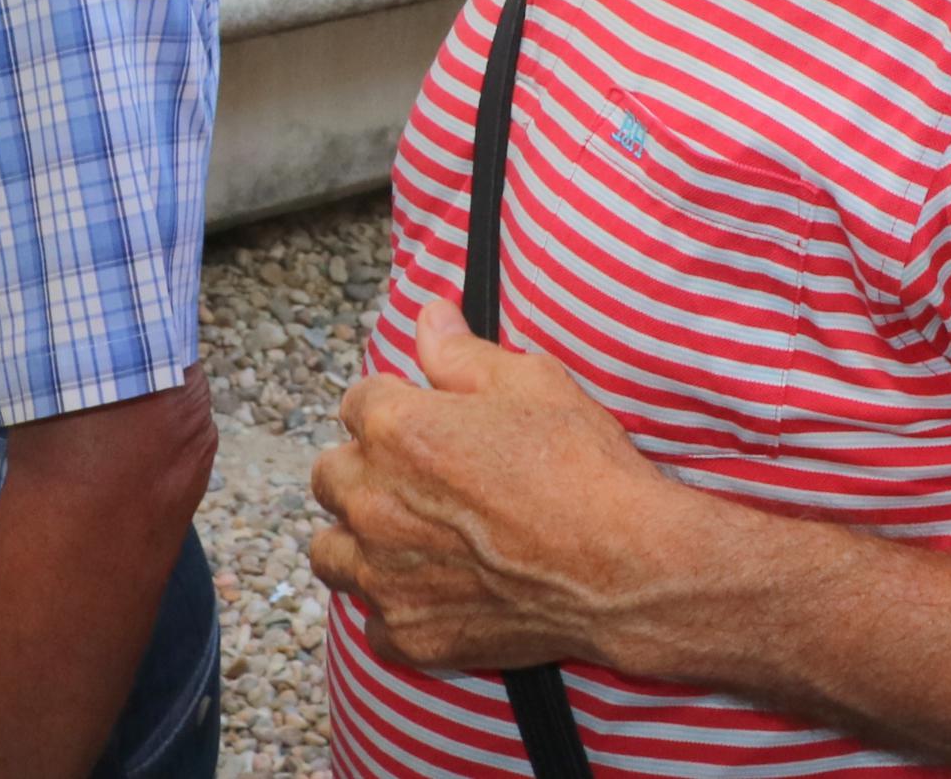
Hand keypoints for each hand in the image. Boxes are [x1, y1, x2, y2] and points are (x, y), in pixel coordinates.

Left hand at [309, 300, 710, 675]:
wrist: (621, 567)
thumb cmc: (582, 468)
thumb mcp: (534, 382)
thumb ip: (462, 352)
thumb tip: (428, 316)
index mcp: (397, 431)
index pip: (356, 402)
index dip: (395, 404)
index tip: (426, 417)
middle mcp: (373, 504)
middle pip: (329, 476)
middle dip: (366, 468)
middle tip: (421, 475)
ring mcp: (383, 576)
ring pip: (331, 552)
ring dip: (360, 538)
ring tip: (411, 535)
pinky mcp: (405, 633)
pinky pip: (371, 616)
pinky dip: (396, 603)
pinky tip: (440, 587)